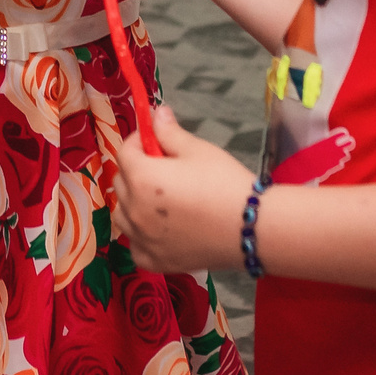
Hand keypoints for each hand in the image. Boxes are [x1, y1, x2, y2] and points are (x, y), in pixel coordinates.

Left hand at [113, 104, 259, 273]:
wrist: (253, 229)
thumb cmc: (225, 183)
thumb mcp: (199, 151)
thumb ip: (169, 133)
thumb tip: (156, 113)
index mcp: (142, 178)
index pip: (125, 152)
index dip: (138, 141)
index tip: (154, 140)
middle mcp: (134, 210)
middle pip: (121, 182)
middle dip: (135, 169)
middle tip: (162, 167)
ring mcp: (142, 239)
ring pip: (123, 215)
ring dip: (133, 202)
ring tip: (158, 199)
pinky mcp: (156, 261)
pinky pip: (135, 246)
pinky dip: (141, 236)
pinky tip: (159, 230)